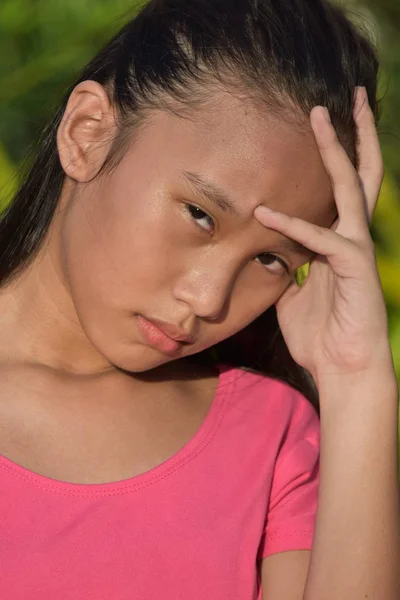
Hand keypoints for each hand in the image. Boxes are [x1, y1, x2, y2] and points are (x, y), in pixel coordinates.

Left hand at [254, 87, 391, 383]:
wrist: (342, 370)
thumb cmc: (319, 335)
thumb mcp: (293, 294)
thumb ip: (286, 267)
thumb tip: (268, 253)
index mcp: (338, 241)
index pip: (341, 189)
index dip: (335, 158)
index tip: (322, 128)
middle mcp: (352, 238)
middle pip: (360, 175)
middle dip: (353, 135)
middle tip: (346, 96)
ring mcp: (357, 251)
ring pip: (352, 189)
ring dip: (337, 152)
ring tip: (322, 116)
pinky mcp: (355, 270)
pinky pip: (324, 240)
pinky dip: (295, 227)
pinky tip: (267, 214)